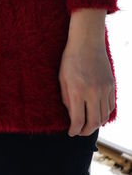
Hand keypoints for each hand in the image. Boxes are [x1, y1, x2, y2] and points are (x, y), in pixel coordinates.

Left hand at [59, 9, 114, 136]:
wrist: (87, 42)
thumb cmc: (70, 59)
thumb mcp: (62, 79)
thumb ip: (66, 99)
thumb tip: (71, 115)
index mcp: (77, 91)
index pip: (78, 120)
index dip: (74, 130)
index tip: (71, 132)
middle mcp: (93, 92)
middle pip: (94, 122)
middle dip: (86, 131)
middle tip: (79, 132)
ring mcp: (104, 89)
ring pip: (104, 116)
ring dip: (96, 124)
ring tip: (88, 124)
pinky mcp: (111, 85)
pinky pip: (111, 106)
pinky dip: (104, 113)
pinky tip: (97, 113)